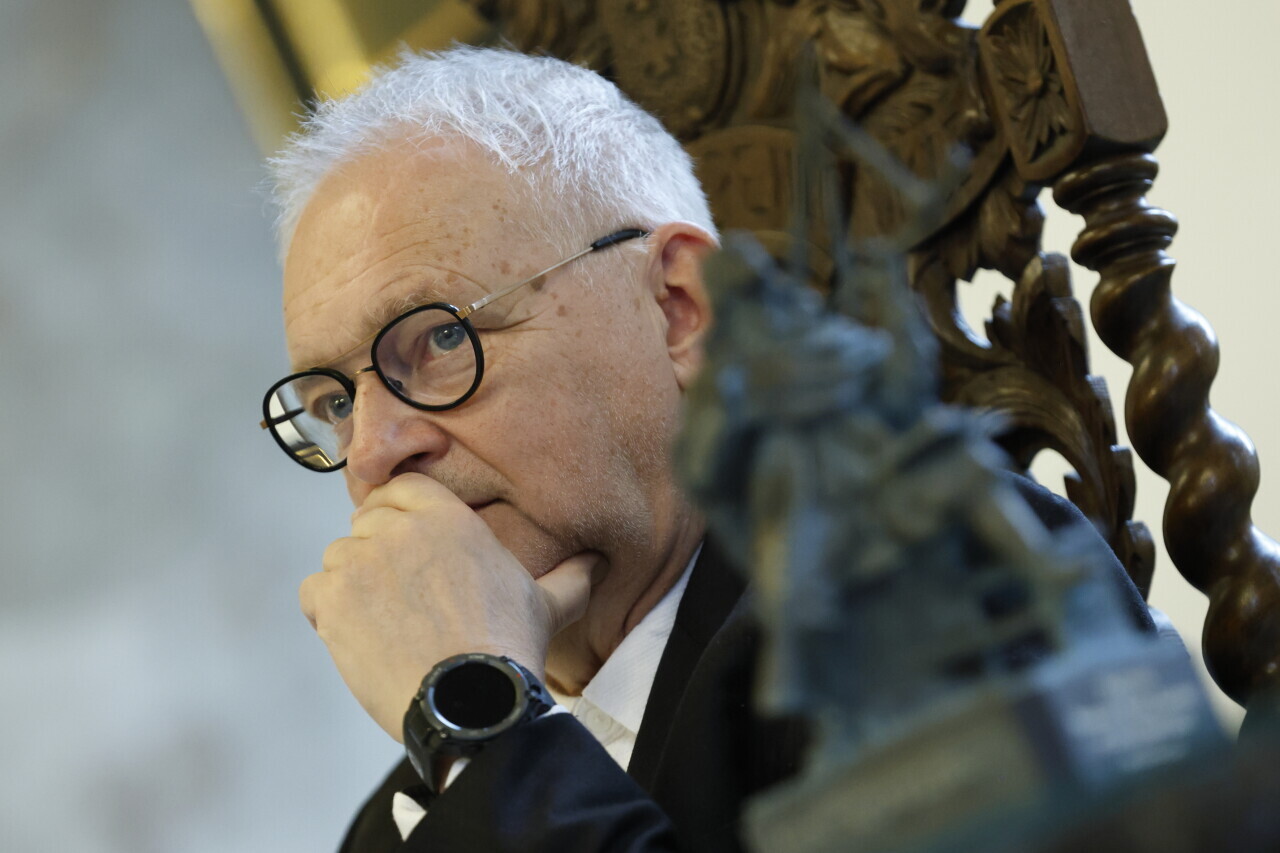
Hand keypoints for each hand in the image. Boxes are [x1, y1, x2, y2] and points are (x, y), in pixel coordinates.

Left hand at [298, 473, 598, 740]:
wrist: (468, 701)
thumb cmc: (507, 650)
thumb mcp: (549, 604)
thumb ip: (570, 576)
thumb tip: (598, 562)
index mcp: (448, 519)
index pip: (402, 488)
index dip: (399, 512)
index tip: (403, 539)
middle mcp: (400, 530)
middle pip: (367, 523)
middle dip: (378, 552)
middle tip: (399, 593)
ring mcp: (361, 563)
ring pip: (339, 558)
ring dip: (353, 584)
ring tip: (383, 622)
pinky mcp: (332, 601)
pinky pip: (315, 592)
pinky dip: (327, 612)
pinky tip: (358, 635)